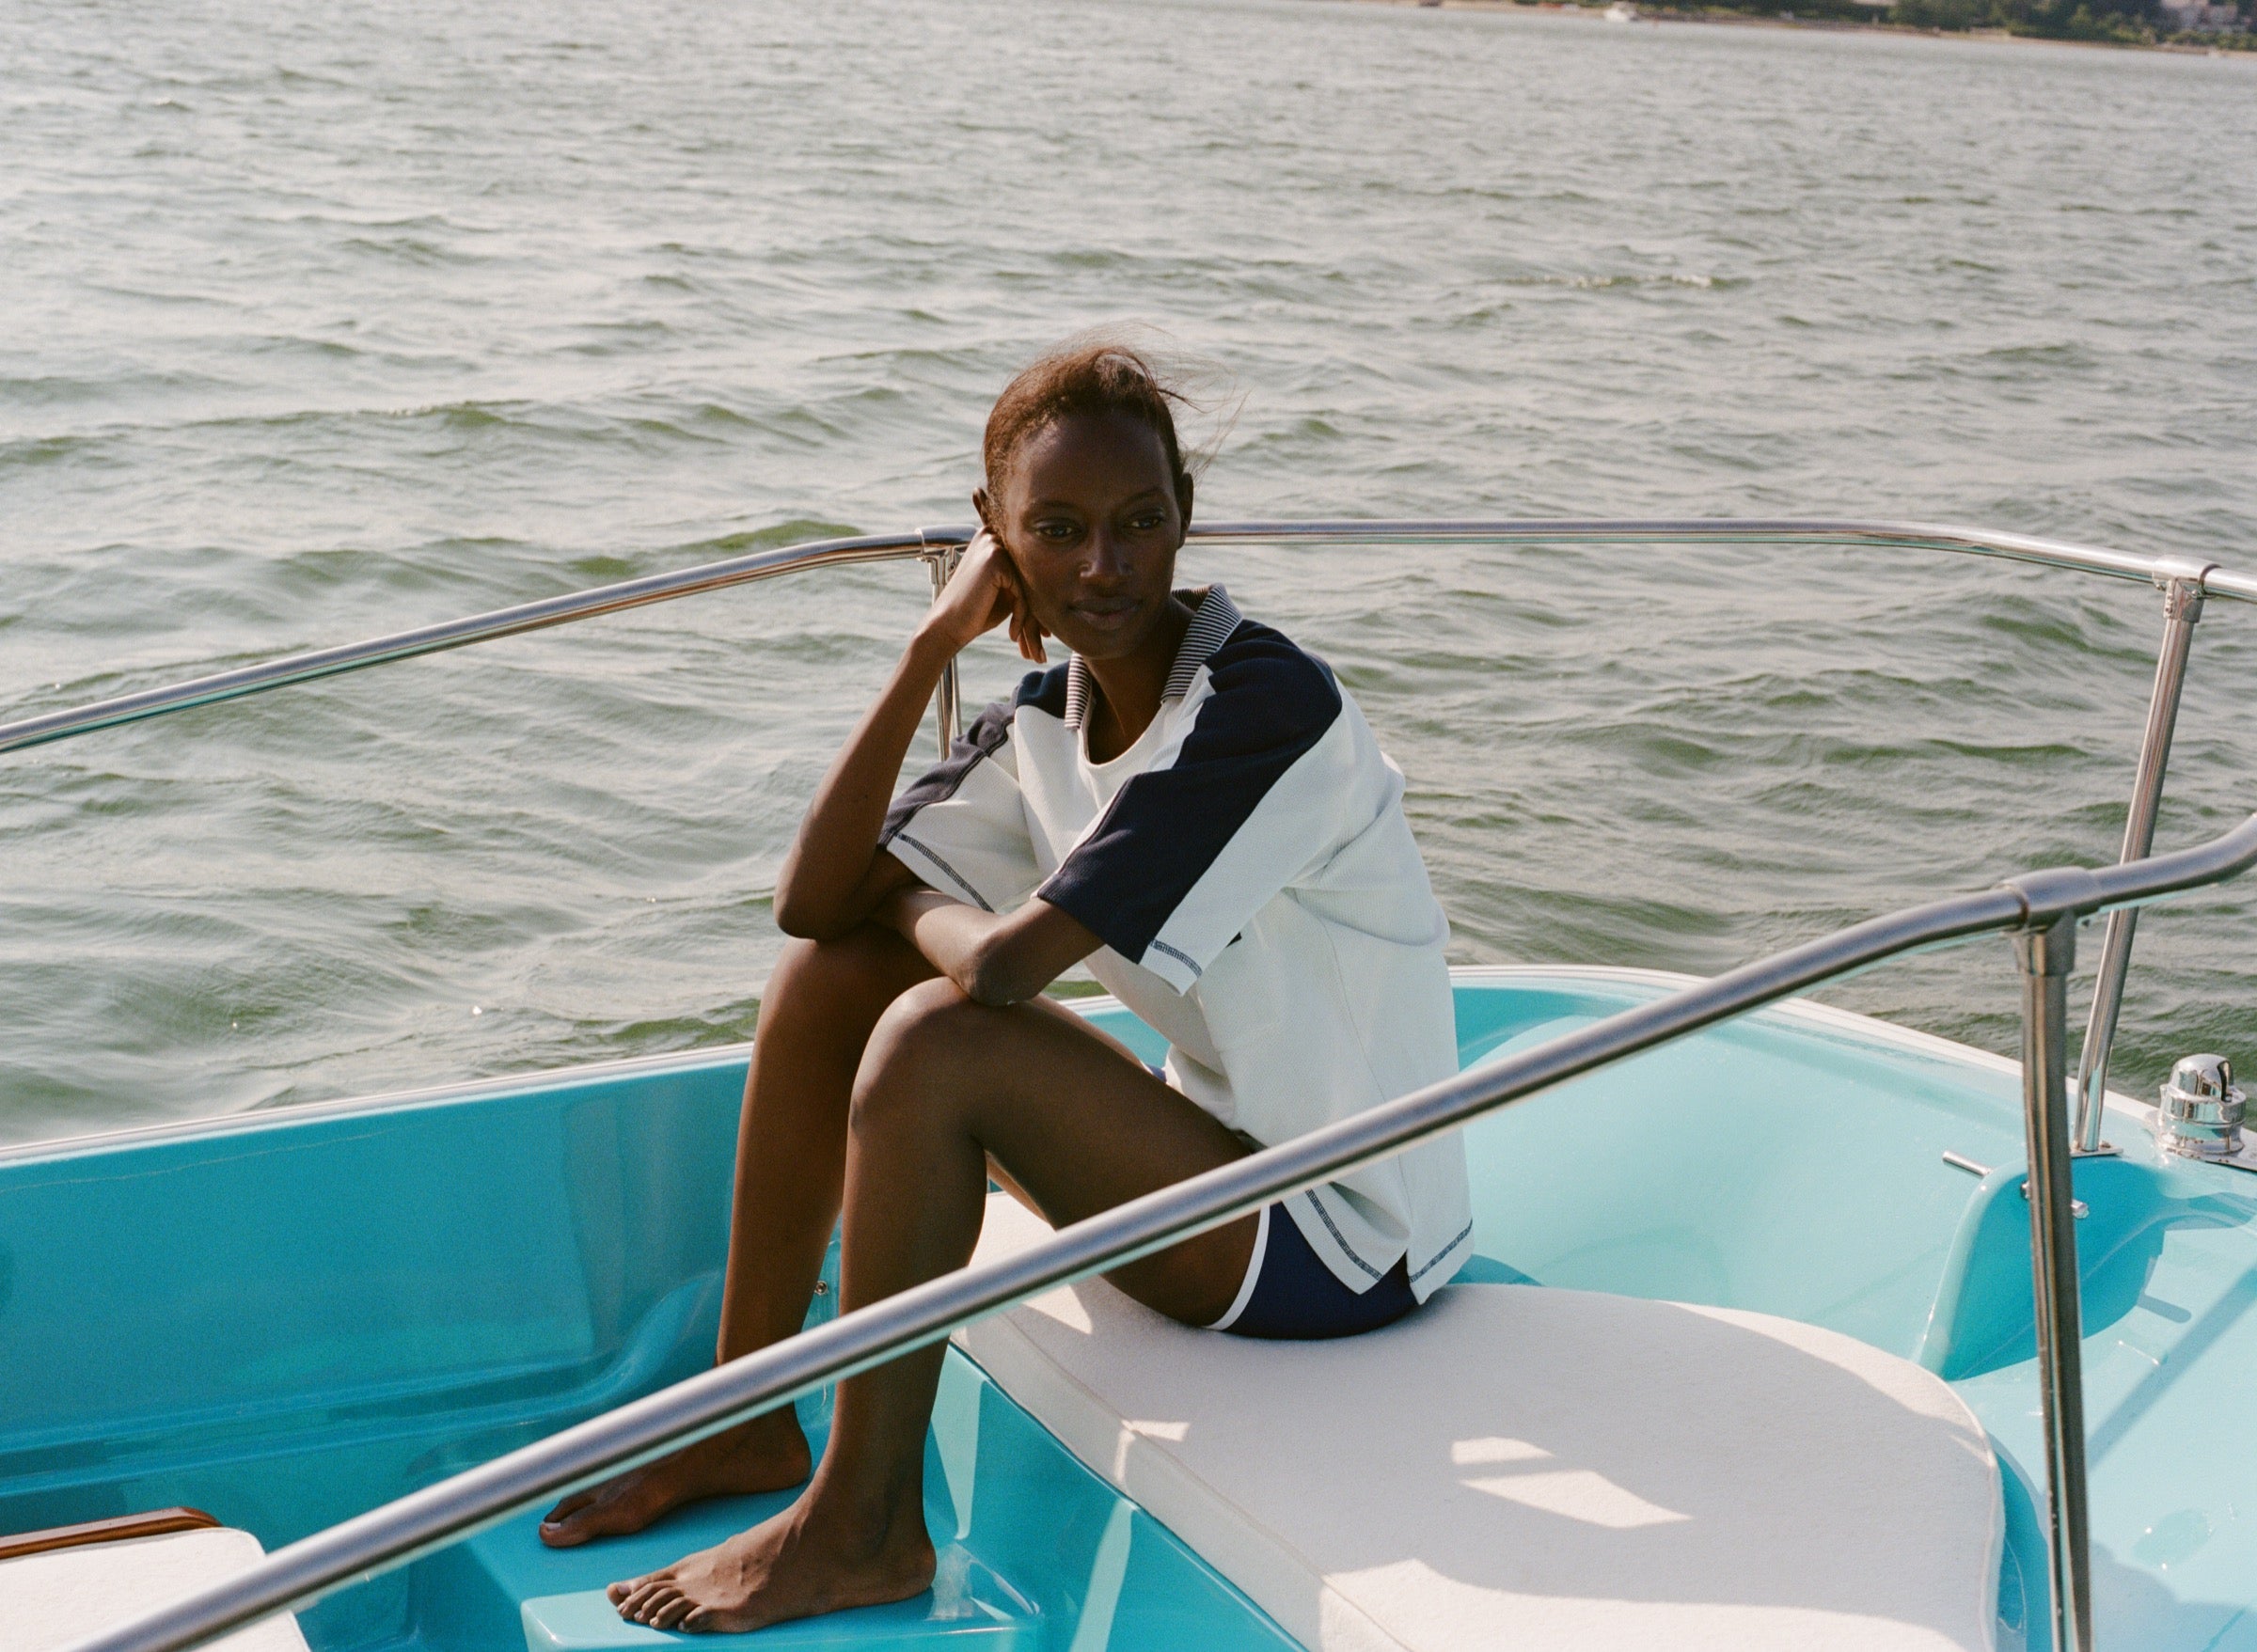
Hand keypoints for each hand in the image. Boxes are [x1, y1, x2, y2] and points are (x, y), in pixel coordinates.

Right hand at [920, 531, 1048, 663]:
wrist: (947, 627)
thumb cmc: (976, 612)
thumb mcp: (1005, 590)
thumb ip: (1023, 577)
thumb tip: (1057, 575)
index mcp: (993, 539)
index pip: (1029, 564)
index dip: (1039, 594)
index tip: (1045, 628)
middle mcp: (991, 535)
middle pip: (1031, 571)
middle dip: (1038, 605)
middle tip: (1044, 636)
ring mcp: (992, 544)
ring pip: (1029, 581)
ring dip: (1030, 613)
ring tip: (1026, 638)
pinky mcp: (995, 559)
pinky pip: (1022, 589)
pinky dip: (1021, 614)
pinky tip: (1012, 633)